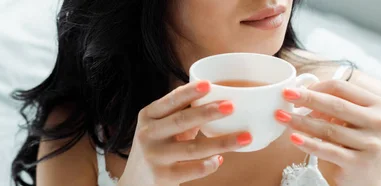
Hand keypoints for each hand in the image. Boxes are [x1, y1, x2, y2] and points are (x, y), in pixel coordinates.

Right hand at [118, 80, 252, 185]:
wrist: (135, 181)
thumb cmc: (156, 147)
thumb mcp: (160, 127)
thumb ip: (181, 114)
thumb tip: (214, 96)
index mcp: (148, 116)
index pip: (169, 101)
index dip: (189, 92)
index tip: (208, 84)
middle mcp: (148, 134)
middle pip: (182, 121)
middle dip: (208, 112)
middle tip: (231, 106)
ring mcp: (155, 156)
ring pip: (193, 148)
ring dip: (222, 143)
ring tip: (245, 137)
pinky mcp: (162, 177)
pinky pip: (193, 169)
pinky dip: (210, 164)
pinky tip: (220, 159)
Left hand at [275, 80, 380, 185]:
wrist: (365, 177)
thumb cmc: (351, 142)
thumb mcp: (347, 120)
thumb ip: (331, 105)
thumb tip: (300, 93)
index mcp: (376, 105)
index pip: (341, 88)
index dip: (316, 87)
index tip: (295, 90)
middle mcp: (378, 122)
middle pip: (336, 105)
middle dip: (307, 99)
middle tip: (285, 95)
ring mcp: (371, 143)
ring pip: (329, 129)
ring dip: (301, 121)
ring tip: (281, 116)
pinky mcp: (359, 163)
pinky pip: (328, 150)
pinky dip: (309, 143)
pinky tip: (293, 138)